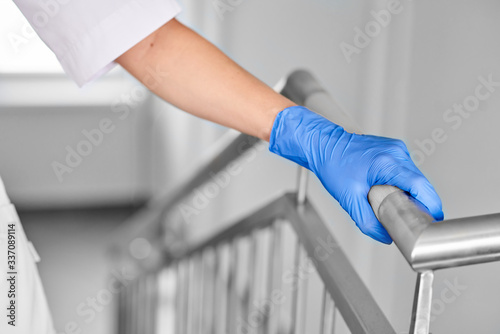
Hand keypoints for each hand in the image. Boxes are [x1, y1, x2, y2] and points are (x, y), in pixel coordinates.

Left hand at [269, 106, 443, 243]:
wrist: (323, 145)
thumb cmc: (332, 165)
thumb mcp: (348, 199)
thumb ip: (368, 221)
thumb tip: (385, 236)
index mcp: (387, 163)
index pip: (420, 185)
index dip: (431, 204)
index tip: (434, 219)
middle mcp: (396, 152)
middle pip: (420, 182)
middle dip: (419, 202)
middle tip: (411, 218)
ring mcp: (396, 148)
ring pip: (414, 177)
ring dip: (410, 192)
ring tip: (394, 203)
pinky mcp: (394, 149)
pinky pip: (406, 170)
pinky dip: (402, 183)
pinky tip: (389, 190)